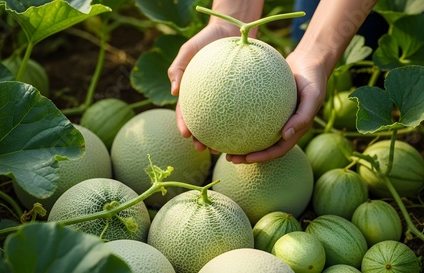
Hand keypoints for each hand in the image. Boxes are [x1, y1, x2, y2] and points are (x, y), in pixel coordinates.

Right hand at [168, 22, 243, 154]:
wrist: (230, 30)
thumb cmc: (206, 39)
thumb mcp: (188, 49)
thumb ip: (178, 68)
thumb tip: (173, 91)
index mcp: (193, 93)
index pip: (186, 113)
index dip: (184, 125)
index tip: (186, 135)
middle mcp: (208, 99)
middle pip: (204, 124)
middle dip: (202, 139)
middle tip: (204, 149)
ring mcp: (224, 99)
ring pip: (223, 123)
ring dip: (222, 138)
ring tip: (226, 149)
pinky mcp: (240, 96)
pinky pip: (242, 110)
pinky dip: (243, 122)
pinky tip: (250, 130)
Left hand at [169, 27, 326, 162]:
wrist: (309, 62)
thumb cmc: (314, 79)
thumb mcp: (314, 96)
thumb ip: (303, 116)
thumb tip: (285, 136)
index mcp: (293, 130)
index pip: (277, 150)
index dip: (262, 157)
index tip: (247, 159)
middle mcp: (282, 127)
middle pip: (262, 147)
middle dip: (246, 155)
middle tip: (229, 157)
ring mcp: (274, 117)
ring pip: (254, 133)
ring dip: (239, 141)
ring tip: (221, 143)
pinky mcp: (266, 106)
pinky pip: (251, 113)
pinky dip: (239, 117)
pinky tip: (224, 114)